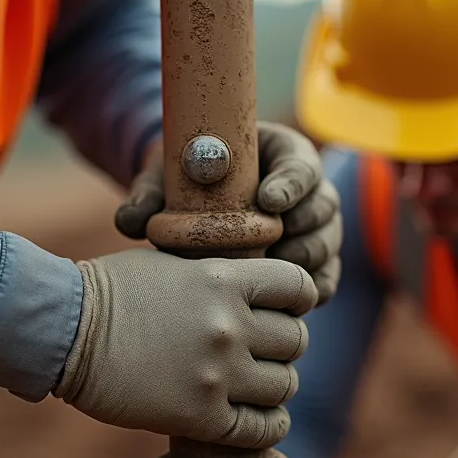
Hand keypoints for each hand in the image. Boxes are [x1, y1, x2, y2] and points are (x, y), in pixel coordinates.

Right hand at [56, 248, 316, 447]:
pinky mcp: (200, 416)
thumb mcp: (171, 264)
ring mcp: (217, 373)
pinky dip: (266, 428)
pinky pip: (260, 430)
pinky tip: (255, 422)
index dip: (298, 299)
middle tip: (261, 353)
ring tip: (253, 387)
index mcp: (224, 279)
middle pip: (296, 340)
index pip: (298, 285)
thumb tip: (251, 290)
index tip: (287, 309)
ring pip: (285, 386)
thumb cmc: (109, 292)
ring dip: (274, 387)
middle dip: (283, 346)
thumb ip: (216, 276)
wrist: (63, 331)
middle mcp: (229, 325)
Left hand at [115, 122, 342, 304]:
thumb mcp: (167, 174)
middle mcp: (306, 190)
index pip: (300, 165)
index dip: (290, 184)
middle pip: (323, 207)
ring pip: (326, 244)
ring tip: (271, 275)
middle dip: (302, 228)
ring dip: (304, 261)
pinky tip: (287, 304)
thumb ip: (149, 194)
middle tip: (273, 247)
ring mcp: (313, 227)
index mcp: (280, 154)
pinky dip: (310, 291)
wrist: (193, 199)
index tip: (267, 200)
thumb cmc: (186, 176)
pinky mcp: (310, 260)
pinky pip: (324, 278)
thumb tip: (130, 222)